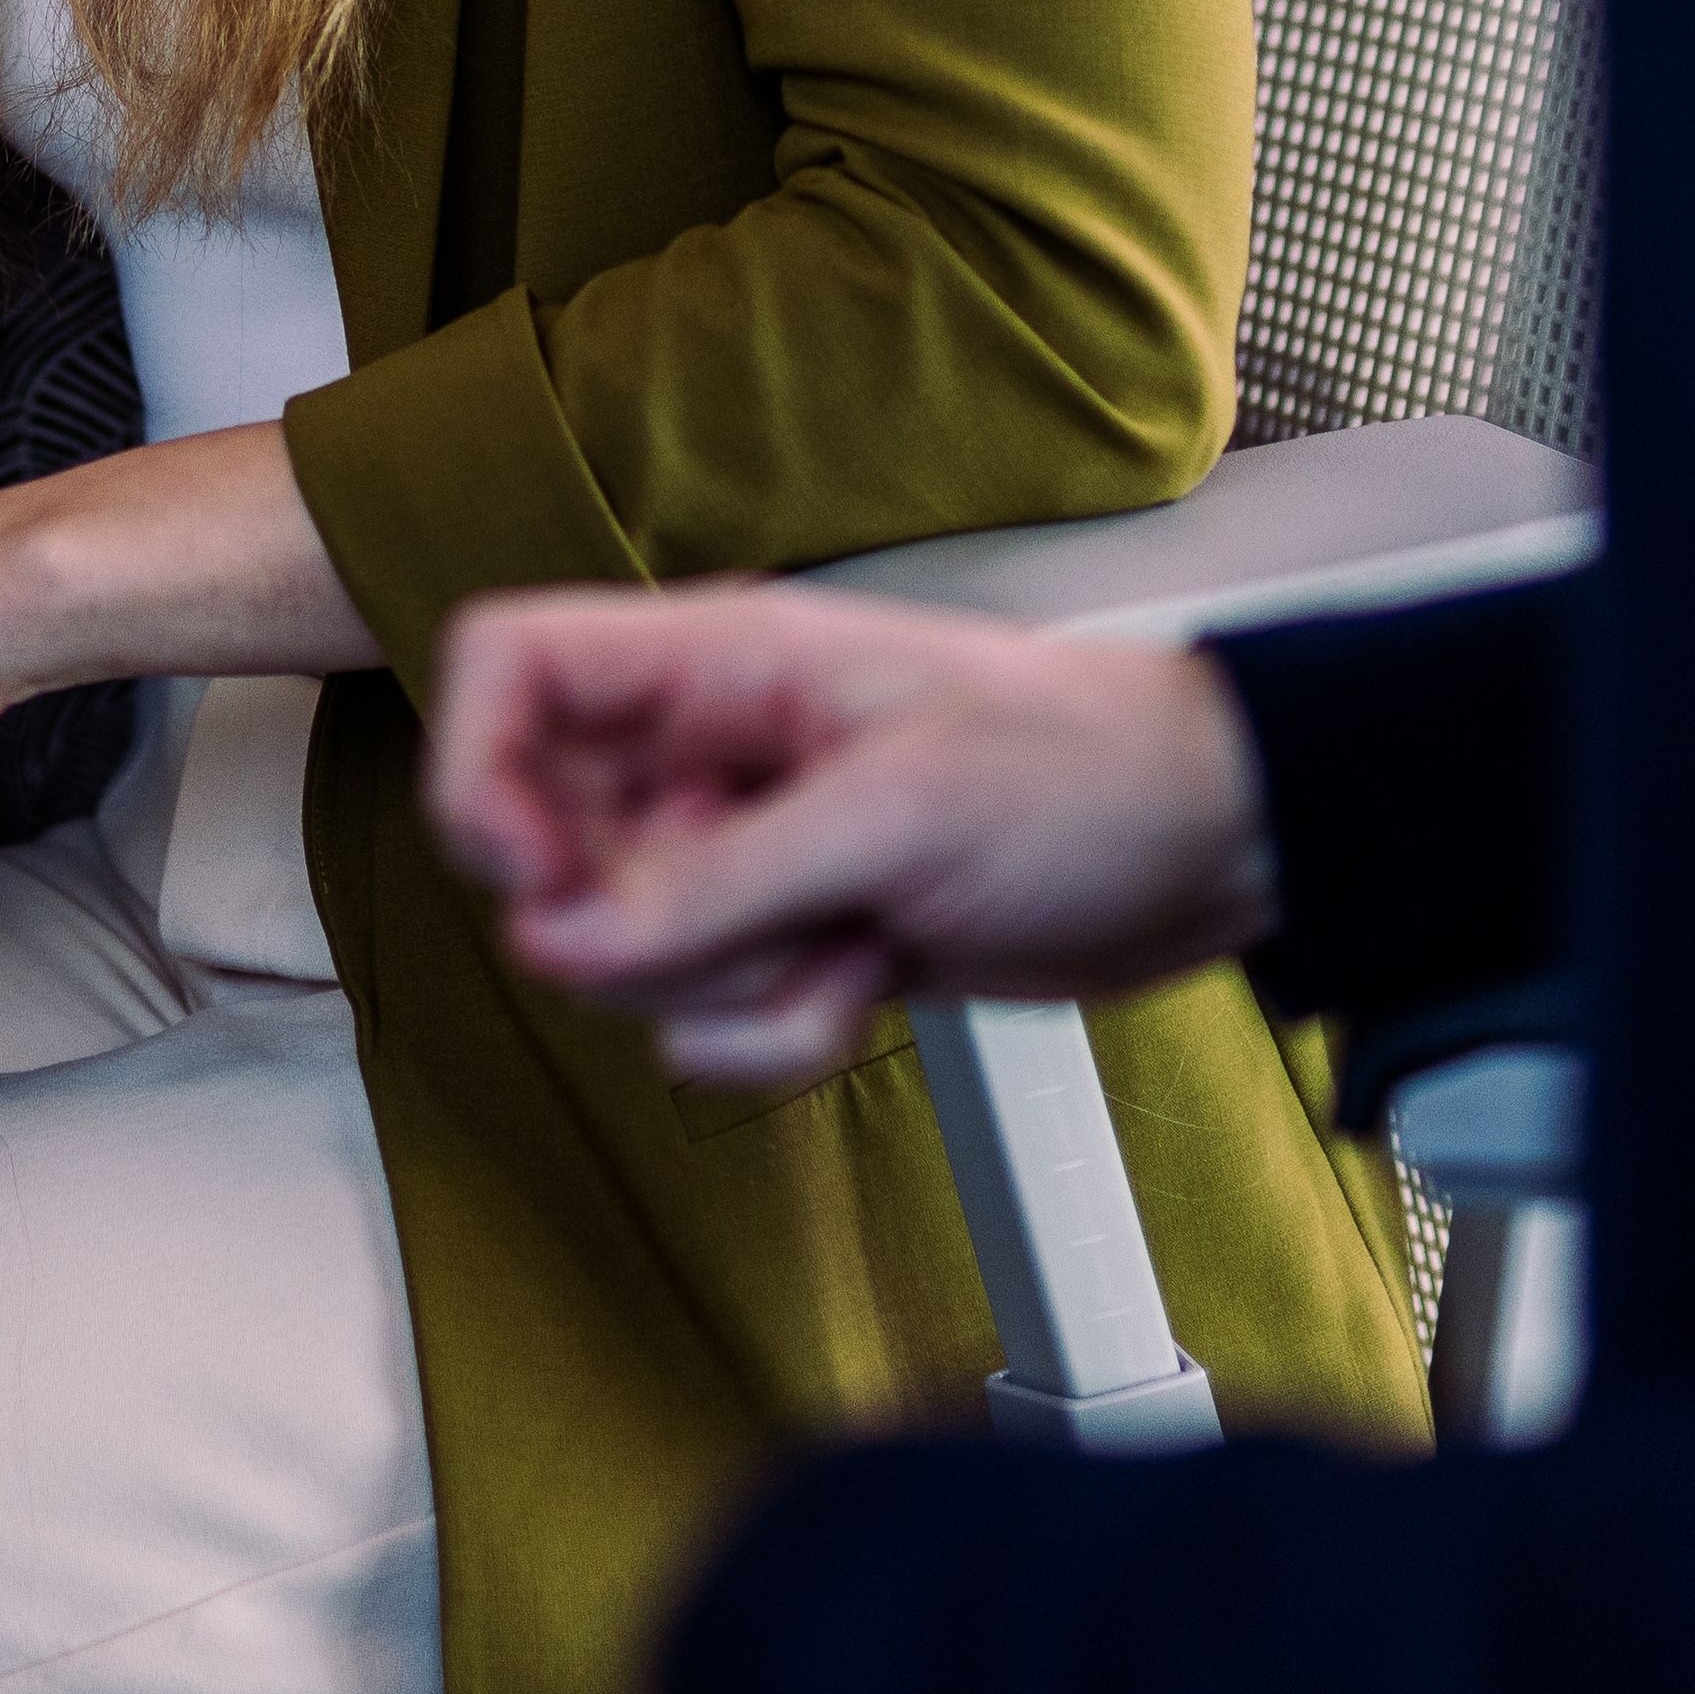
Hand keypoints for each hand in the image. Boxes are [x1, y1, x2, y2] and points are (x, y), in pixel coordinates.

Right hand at [425, 583, 1276, 1090]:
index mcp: (712, 662)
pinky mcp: (792, 934)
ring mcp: (743, 847)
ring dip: (730, 989)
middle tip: (760, 921)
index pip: (507, 670)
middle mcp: (705, 750)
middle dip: (637, 928)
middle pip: (548, 845)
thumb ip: (709, 885)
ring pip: (626, 952)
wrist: (1213, 844)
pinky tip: (873, 977)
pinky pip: (709, 1019)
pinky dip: (780, 1032)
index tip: (540, 878)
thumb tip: (549, 938)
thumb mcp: (891, 819)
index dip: (482, 772)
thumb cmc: (1080, 772)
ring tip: (853, 936)